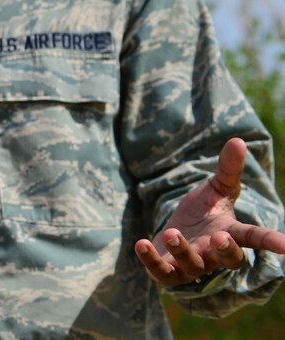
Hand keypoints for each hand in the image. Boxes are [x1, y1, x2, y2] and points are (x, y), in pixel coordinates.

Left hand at [135, 137, 284, 286]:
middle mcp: (214, 253)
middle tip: (220, 237)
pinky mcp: (168, 271)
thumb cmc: (202, 211)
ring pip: (194, 266)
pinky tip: (141, 244)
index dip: (270, 241)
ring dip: (183, 250)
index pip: (253, 238)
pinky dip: (151, 260)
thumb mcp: (215, 188)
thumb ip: (227, 169)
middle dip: (225, 250)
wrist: (175, 230)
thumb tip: (238, 141)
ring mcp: (192, 265)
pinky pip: (162, 272)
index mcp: (230, 233)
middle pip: (228, 259)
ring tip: (173, 232)